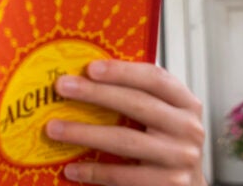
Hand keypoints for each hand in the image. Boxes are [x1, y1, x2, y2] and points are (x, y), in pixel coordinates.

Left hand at [45, 60, 206, 185]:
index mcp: (186, 103)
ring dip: (85, 133)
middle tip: (62, 87)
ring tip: (54, 128)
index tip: (90, 67)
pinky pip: (123, 176)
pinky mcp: (169, 185)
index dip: (122, 71)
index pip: (154, 78)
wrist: (188, 185)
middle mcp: (188, 128)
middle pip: (137, 105)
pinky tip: (71, 167)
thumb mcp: (162, 113)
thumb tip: (87, 76)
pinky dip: (94, 171)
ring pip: (125, 140)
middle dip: (95, 94)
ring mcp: (180, 158)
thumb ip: (137, 94)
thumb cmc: (167, 142)